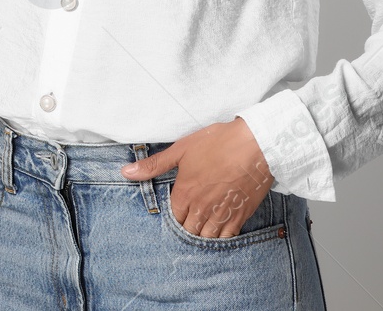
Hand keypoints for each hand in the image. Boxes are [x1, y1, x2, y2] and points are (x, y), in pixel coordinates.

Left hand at [119, 118, 273, 237]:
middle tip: (188, 220)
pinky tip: (219, 232)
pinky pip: (227, 237)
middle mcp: (202, 208)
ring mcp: (222, 214)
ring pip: (206, 237)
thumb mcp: (181, 149)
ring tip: (201, 228)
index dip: (173, 215)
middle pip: (188, 230)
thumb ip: (154, 165)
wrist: (256, 145)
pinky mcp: (241, 215)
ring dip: (202, 234)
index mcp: (185, 193)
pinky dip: (221, 238)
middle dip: (186, 227)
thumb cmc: (218, 143)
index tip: (177, 210)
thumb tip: (125, 172)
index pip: (173, 217)